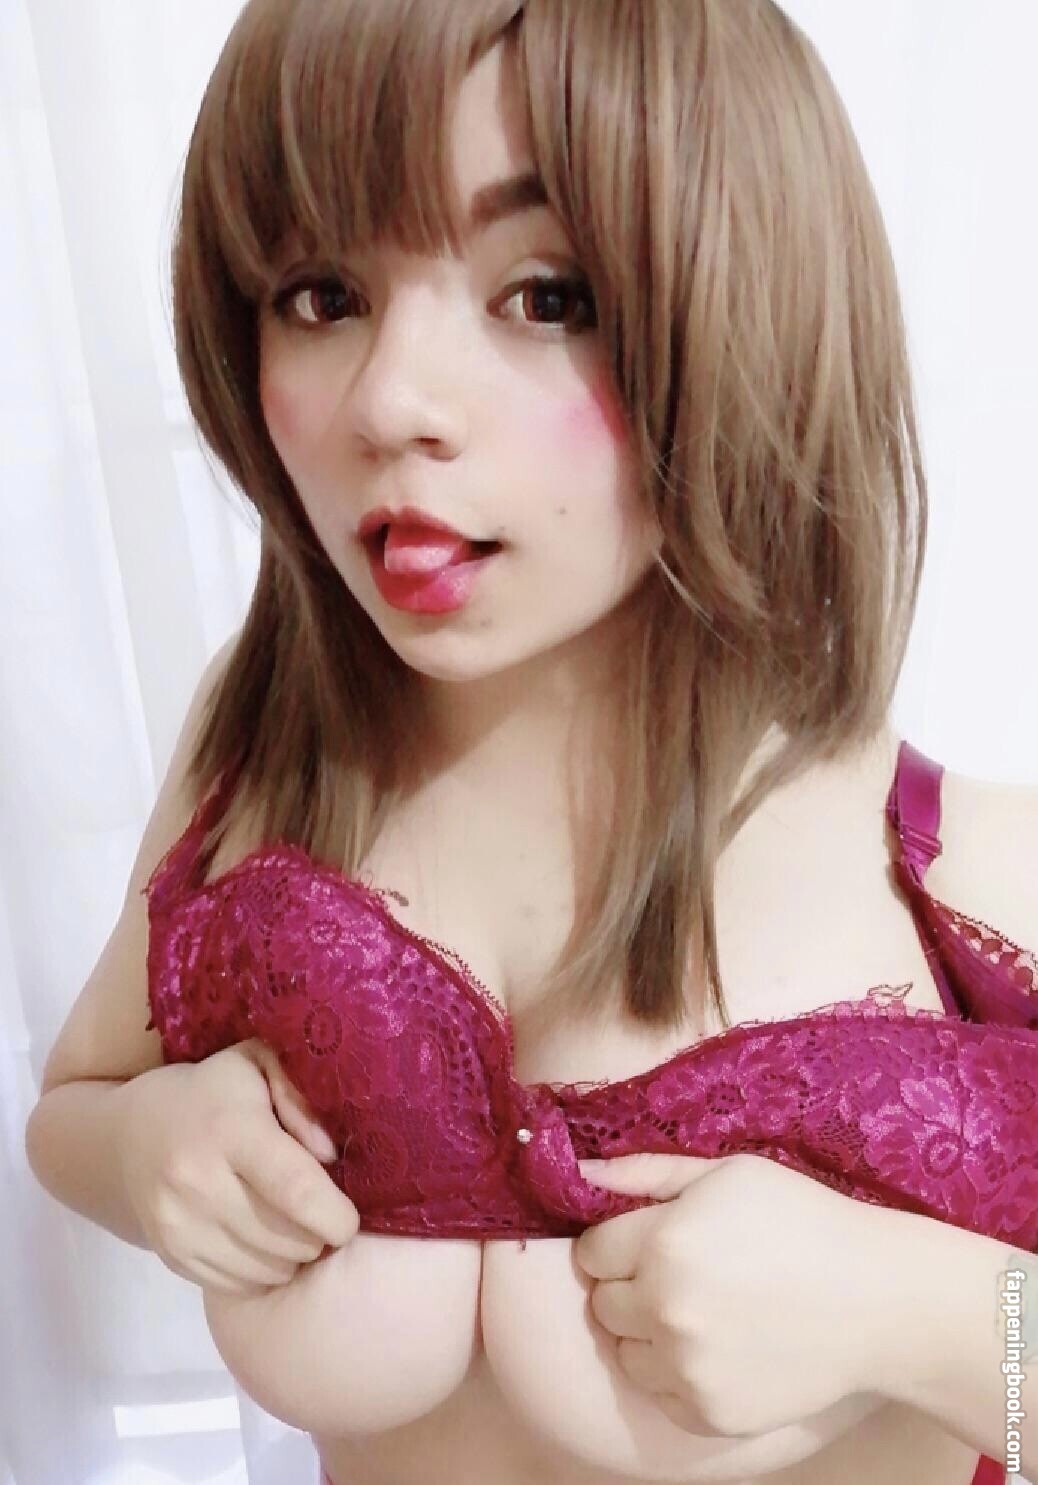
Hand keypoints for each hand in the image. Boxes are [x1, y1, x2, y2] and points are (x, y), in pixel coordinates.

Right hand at [117, 1038, 358, 1295]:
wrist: (132, 1133)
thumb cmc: (216, 1093)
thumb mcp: (260, 1066)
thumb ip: (301, 1098)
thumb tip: (330, 1154)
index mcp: (229, 1129)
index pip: (294, 1189)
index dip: (334, 1215)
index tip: (351, 1220)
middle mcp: (197, 1180)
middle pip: (285, 1238)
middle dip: (318, 1236)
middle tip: (320, 1217)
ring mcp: (178, 1223)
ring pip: (265, 1270)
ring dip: (292, 1258)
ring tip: (291, 1227)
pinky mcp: (170, 1255)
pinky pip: (237, 1286)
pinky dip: (260, 1274)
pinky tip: (261, 1243)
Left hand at [574, 1151, 889, 1437]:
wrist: (878, 1300)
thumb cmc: (804, 1220)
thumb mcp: (727, 1172)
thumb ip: (647, 1172)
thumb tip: (582, 1171)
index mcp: (664, 1243)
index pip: (591, 1252)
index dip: (616, 1242)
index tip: (650, 1240)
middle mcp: (666, 1309)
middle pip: (604, 1303)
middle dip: (630, 1285)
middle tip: (682, 1274)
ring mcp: (686, 1368)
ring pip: (625, 1352)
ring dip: (648, 1333)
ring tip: (702, 1311)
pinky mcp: (709, 1415)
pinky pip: (660, 1394)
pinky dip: (677, 1374)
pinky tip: (721, 1347)